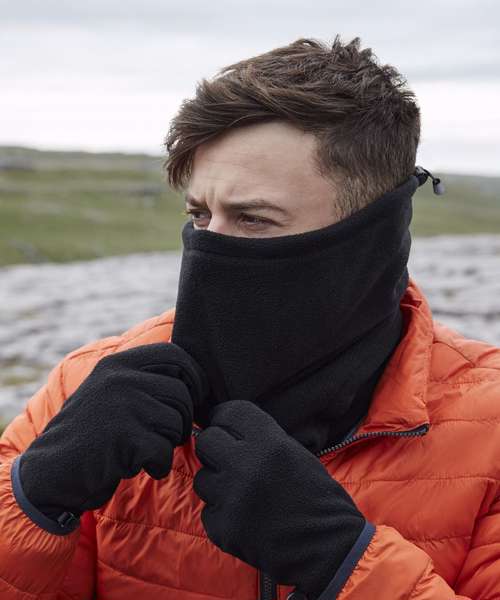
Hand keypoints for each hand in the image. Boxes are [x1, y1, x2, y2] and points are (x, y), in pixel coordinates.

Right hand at [19, 342, 208, 520]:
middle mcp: (120, 378)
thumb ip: (144, 378)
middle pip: (182, 393)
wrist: (49, 473)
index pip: (176, 355)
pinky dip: (159, 465)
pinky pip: (164, 450)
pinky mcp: (123, 437)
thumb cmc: (91, 434)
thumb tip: (198, 377)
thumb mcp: (111, 392)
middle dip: (184, 419)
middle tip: (170, 436)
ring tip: (149, 450)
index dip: (195, 377)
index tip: (194, 398)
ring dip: (170, 443)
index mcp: (119, 363)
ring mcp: (121, 406)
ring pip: (177, 422)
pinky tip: (144, 467)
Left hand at [193, 400, 365, 598]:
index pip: (228, 412)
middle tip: (228, 460)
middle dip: (215, 449)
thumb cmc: (315, 495)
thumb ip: (261, 438)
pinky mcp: (225, 529)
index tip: (225, 426)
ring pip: (203, 478)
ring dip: (216, 484)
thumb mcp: (294, 452)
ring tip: (240, 494)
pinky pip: (208, 512)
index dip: (224, 418)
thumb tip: (227, 429)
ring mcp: (233, 498)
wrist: (330, 546)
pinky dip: (222, 515)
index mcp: (269, 442)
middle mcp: (247, 465)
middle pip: (207, 441)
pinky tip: (244, 518)